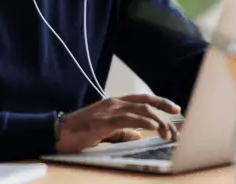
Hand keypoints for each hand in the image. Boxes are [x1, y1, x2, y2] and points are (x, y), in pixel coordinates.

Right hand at [54, 94, 181, 153]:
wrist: (58, 133)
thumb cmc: (80, 132)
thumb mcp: (105, 131)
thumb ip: (123, 131)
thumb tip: (140, 135)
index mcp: (115, 103)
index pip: (143, 99)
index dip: (160, 102)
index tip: (175, 109)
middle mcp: (114, 103)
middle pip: (146, 103)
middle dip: (165, 112)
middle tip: (176, 126)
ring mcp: (109, 111)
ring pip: (141, 111)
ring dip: (158, 122)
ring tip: (168, 134)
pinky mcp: (104, 122)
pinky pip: (128, 120)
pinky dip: (143, 123)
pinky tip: (153, 128)